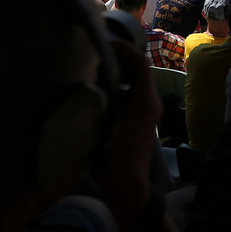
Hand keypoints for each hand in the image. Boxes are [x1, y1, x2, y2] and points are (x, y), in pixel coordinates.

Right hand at [97, 39, 162, 231]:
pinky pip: (131, 97)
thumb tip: (80, 76)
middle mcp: (150, 103)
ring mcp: (148, 114)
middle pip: (137, 70)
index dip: (122, 48)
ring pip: (134, 84)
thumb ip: (95, 99)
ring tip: (92, 70)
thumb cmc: (112, 160)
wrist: (127, 189)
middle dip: (117, 59)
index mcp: (144, 100)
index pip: (138, 62)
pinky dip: (117, 90)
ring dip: (117, 74)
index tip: (104, 42)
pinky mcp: (141, 123)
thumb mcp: (99, 126)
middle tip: (94, 53)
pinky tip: (97, 94)